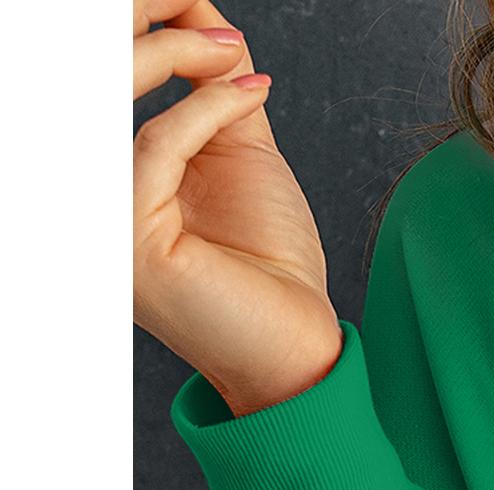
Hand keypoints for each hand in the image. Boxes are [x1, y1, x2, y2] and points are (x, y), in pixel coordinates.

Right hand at [134, 3, 342, 415]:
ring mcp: (105, 215)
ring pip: (113, 97)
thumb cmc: (271, 268)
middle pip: (92, 74)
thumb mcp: (242, 154)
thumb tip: (207, 23)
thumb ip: (218, 90)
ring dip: (175, 54)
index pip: (105, 75)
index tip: (191, 3)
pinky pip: (157, 144)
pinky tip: (249, 94)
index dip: (144, 27)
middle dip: (144, 23)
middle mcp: (99, 192)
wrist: (296, 346)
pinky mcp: (129, 237)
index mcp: (117, 171)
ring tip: (229, 46)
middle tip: (195, 8)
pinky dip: (206, 108)